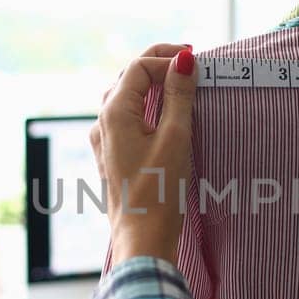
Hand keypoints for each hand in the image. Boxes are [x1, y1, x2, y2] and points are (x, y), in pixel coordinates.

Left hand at [90, 43, 197, 264]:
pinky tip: (164, 115)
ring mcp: (104, 142)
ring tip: (179, 84)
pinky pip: (125, 120)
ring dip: (151, 86)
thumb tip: (184, 61)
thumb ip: (179, 96)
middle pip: (128, 78)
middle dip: (158, 66)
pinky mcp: (112, 157)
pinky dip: (146, 107)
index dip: (167, 58)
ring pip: (125, 98)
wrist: (142, 239)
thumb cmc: (159, 192)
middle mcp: (102, 124)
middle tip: (190, 65)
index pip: (138, 67)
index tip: (196, 61)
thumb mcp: (175, 138)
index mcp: (113, 114)